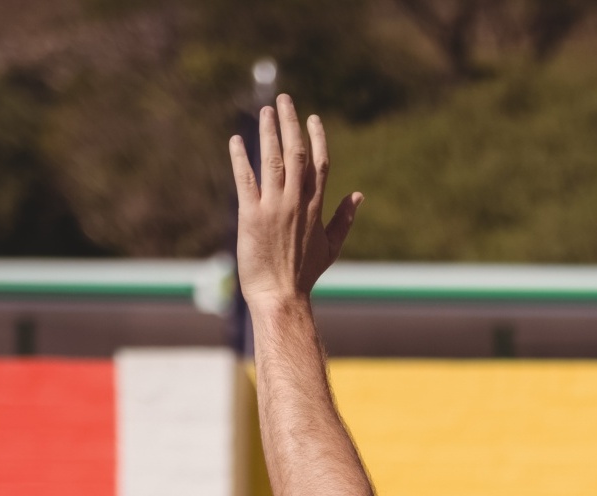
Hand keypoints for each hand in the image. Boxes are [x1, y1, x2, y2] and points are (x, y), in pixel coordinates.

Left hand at [229, 96, 360, 310]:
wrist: (280, 295)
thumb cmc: (304, 274)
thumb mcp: (330, 247)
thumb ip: (344, 219)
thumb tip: (359, 196)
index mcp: (315, 209)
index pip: (320, 164)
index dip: (317, 138)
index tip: (312, 118)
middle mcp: (296, 203)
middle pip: (296, 154)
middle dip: (291, 124)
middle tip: (283, 100)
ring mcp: (273, 207)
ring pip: (272, 160)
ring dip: (267, 132)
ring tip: (264, 111)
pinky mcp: (250, 214)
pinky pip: (245, 178)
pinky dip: (240, 157)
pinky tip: (237, 139)